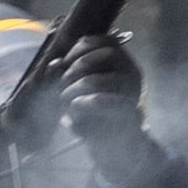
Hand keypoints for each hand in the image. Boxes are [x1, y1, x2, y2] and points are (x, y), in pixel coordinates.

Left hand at [55, 33, 146, 148]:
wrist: (111, 147)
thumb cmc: (92, 114)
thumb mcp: (76, 89)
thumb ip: (65, 74)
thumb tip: (55, 63)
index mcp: (121, 62)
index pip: (104, 40)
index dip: (80, 48)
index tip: (65, 62)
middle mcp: (131, 72)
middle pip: (107, 54)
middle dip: (78, 66)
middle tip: (64, 83)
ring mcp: (132, 92)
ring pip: (100, 79)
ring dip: (76, 87)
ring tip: (66, 99)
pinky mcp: (128, 113)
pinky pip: (107, 102)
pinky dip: (86, 103)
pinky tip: (76, 107)